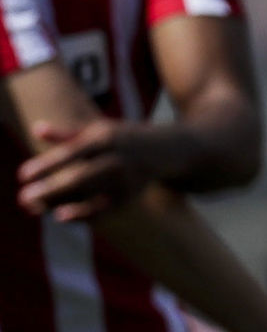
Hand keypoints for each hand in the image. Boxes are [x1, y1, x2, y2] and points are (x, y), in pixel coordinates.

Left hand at [17, 119, 155, 221]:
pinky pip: (103, 208)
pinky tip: (61, 216)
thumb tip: (36, 129)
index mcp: (105, 137)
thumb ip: (67, 134)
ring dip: (61, 202)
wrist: (166, 149)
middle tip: (23, 198)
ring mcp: (125, 178)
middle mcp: (116, 158)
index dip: (46, 165)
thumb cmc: (124, 138)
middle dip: (50, 189)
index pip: (71, 153)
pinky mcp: (130, 194)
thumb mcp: (99, 130)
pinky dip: (83, 214)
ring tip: (36, 208)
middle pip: (79, 177)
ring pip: (89, 194)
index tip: (22, 175)